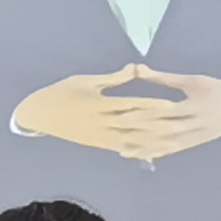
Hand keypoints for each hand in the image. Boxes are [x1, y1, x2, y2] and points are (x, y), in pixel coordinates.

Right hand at [13, 69, 170, 157]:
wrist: (40, 115)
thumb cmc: (62, 92)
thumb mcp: (86, 81)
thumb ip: (113, 78)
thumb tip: (135, 68)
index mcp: (100, 104)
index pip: (131, 104)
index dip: (152, 105)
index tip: (171, 104)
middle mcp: (102, 123)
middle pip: (134, 125)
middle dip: (157, 126)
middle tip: (180, 125)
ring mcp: (100, 137)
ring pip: (131, 140)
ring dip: (152, 142)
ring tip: (172, 142)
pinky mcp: (98, 145)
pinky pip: (121, 149)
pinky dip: (137, 151)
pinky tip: (152, 152)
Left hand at [98, 70, 220, 161]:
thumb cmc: (219, 90)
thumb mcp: (194, 80)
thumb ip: (164, 78)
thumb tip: (138, 68)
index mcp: (194, 105)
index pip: (164, 112)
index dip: (142, 114)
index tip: (121, 113)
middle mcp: (194, 125)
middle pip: (162, 131)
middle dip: (138, 133)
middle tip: (115, 132)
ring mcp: (194, 138)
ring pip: (165, 145)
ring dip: (143, 147)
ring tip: (119, 148)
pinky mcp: (193, 144)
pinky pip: (171, 151)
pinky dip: (154, 152)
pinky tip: (137, 154)